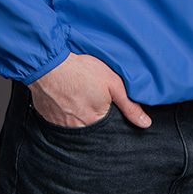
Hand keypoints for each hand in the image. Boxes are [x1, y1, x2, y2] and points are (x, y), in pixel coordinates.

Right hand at [28, 53, 150, 128]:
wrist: (49, 64)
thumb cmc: (82, 71)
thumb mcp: (113, 83)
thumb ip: (130, 105)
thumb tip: (146, 123)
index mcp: (96, 122)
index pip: (107, 127)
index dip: (107, 114)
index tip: (102, 101)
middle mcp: (78, 129)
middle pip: (90, 127)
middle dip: (91, 115)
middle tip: (87, 96)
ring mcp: (60, 125)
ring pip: (74, 125)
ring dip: (76, 114)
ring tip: (76, 96)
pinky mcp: (47, 119)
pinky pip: (58, 121)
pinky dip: (62, 112)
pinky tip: (63, 98)